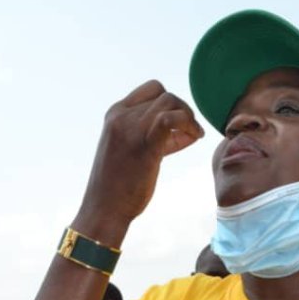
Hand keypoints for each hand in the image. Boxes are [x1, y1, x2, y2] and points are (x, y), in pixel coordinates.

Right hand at [72, 81, 204, 245]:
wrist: (104, 209)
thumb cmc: (118, 187)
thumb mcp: (128, 151)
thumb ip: (149, 135)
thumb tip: (180, 131)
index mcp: (115, 114)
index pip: (151, 90)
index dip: (170, 104)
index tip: (177, 126)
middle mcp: (121, 116)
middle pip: (164, 95)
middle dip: (182, 110)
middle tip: (189, 133)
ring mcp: (131, 129)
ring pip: (170, 102)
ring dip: (188, 117)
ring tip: (193, 136)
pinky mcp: (145, 146)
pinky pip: (170, 119)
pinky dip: (188, 124)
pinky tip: (194, 138)